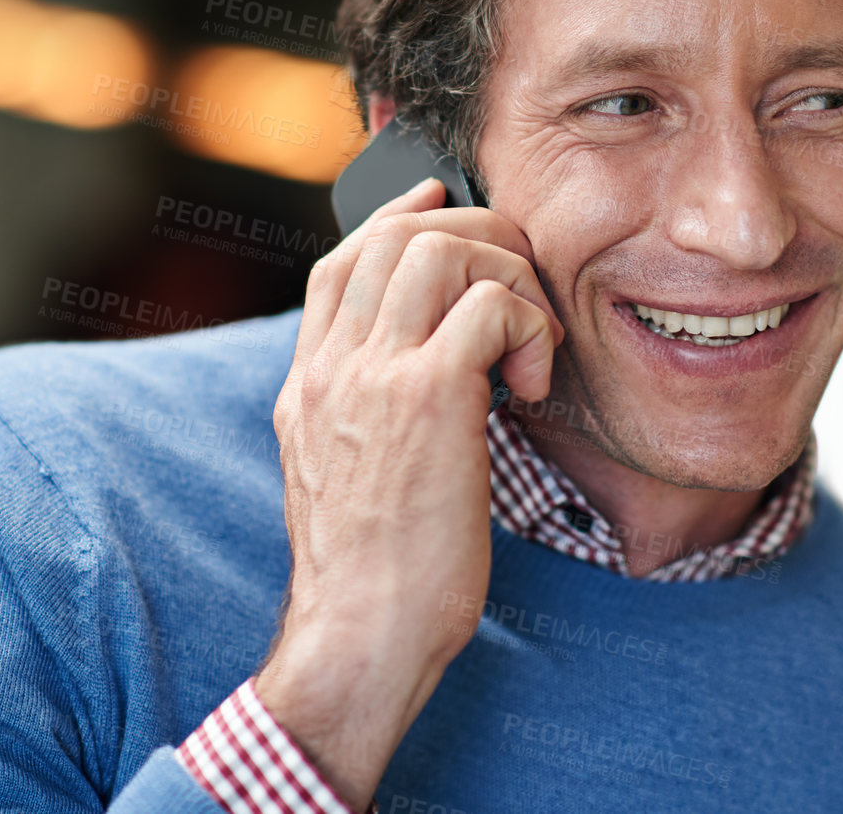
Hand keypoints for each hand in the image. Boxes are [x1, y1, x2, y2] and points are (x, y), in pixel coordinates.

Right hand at [254, 176, 563, 810]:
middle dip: (479, 237)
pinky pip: (490, 307)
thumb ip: (369, 410)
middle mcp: (331, 367)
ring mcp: (372, 376)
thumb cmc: (375, 575)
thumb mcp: (347, 476)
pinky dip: (530, 327)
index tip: (446, 204)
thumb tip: (434, 367)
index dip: (400, 216)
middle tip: (524, 286)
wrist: (360, 637)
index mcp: (308, 384)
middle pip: (398, 236)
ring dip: (508, 279)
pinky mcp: (427, 398)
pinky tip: (535, 386)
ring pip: (442, 250)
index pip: (343, 260)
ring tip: (532, 344)